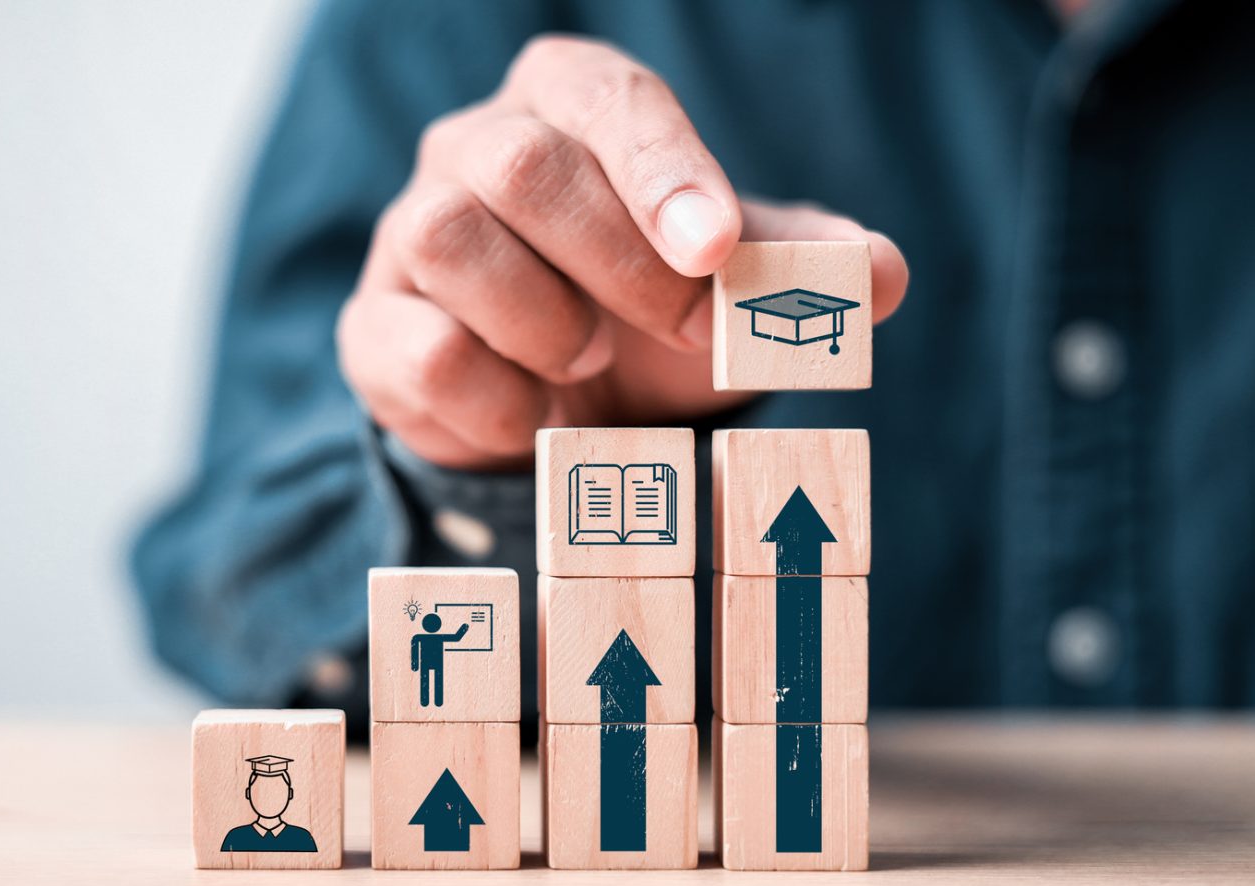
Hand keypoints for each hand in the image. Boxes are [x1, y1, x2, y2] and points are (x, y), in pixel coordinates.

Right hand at [338, 36, 910, 469]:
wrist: (560, 407)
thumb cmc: (649, 308)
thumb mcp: (735, 283)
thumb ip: (806, 269)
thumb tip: (880, 276)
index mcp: (567, 103)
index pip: (607, 99)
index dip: (663, 169)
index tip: (718, 248)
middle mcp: (473, 149)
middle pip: (521, 164)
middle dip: (619, 257)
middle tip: (690, 326)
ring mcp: (407, 234)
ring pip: (445, 236)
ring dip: (542, 317)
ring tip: (591, 362)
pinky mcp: (374, 327)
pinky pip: (418, 346)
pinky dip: (494, 394)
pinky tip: (535, 416)